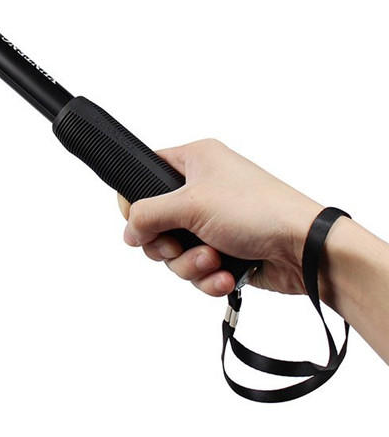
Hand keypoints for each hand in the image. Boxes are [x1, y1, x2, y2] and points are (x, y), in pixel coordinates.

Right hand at [117, 139, 323, 296]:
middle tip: (179, 246)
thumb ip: (147, 215)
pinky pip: (198, 268)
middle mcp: (202, 188)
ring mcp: (214, 221)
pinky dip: (208, 277)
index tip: (140, 223)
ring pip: (176, 250)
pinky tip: (226, 277)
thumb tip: (128, 231)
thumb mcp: (190, 204)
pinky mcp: (226, 250)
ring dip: (190, 263)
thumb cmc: (258, 210)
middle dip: (168, 244)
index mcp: (195, 160)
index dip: (137, 201)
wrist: (307, 249)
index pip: (146, 172)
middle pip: (156, 222)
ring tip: (213, 261)